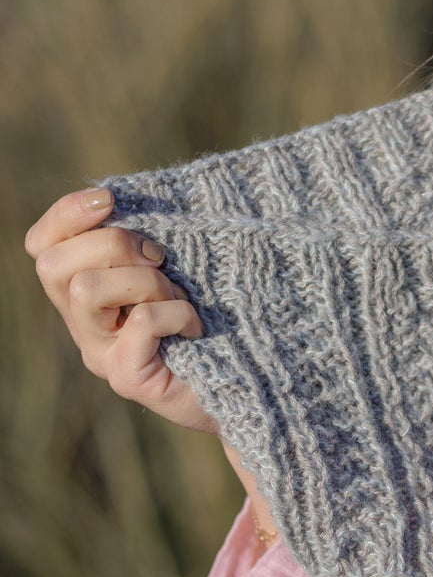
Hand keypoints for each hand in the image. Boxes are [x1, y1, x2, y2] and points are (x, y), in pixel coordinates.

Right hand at [26, 188, 215, 433]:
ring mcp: (100, 353)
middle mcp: (82, 322)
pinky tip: (196, 327)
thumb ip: (148, 237)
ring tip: (179, 297)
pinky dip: (176, 313)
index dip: (65, 215)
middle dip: (114, 245)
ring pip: (88, 290)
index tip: (112, 200)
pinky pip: (140, 322)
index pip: (42, 246)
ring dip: (146, 282)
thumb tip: (126, 195)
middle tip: (161, 259)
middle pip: (54, 265)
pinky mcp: (127, 377)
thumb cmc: (216, 313)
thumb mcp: (179, 265)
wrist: (247, 381)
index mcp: (87, 287)